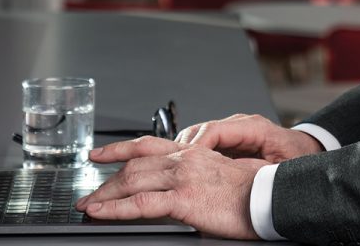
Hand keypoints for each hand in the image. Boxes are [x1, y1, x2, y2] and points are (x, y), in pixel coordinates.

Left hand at [77, 137, 263, 239]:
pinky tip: (101, 213)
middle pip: (133, 164)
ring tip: (89, 205)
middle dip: (107, 180)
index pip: (145, 145)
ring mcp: (182, 177)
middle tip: (90, 193)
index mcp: (192, 152)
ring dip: (105, 194)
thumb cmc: (252, 192)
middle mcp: (183, 159)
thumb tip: (179, 189)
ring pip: (131, 180)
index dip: (118, 149)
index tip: (99, 154)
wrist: (270, 198)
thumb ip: (195, 176)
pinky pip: (140, 204)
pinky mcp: (183, 199)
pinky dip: (115, 209)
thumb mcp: (219, 175)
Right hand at [174, 113, 324, 162]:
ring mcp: (233, 130)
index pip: (215, 130)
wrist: (307, 152)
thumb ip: (259, 170)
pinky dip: (191, 156)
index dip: (197, 146)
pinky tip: (186, 170)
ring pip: (197, 136)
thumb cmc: (298, 159)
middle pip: (200, 130)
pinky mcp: (228, 140)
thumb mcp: (283, 169)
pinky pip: (204, 143)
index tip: (187, 162)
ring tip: (175, 171)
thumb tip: (236, 179)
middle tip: (173, 169)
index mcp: (254, 127)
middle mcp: (240, 125)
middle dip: (183, 150)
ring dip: (184, 153)